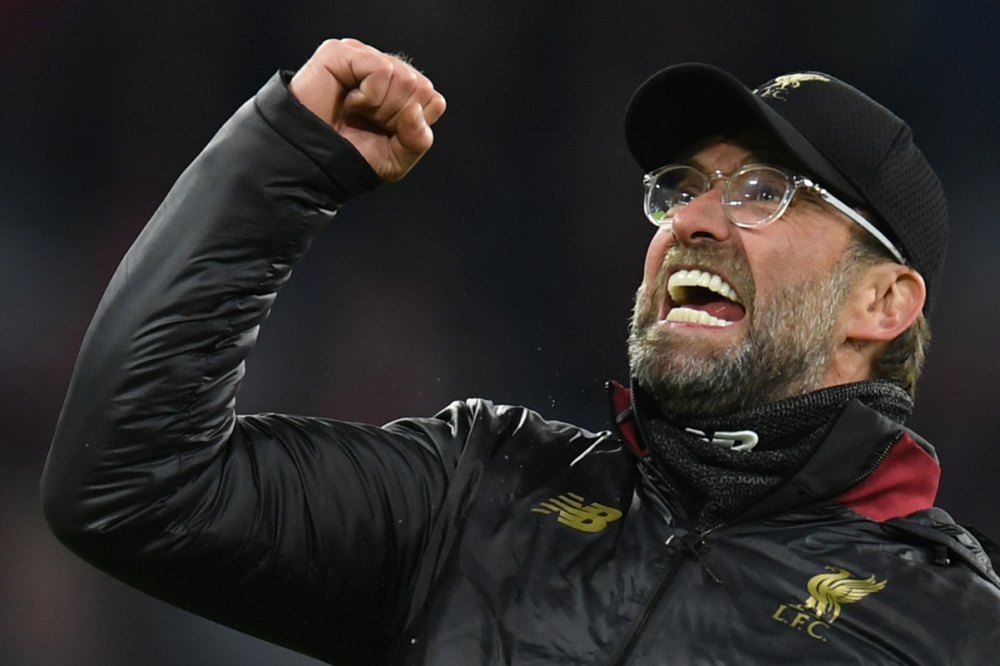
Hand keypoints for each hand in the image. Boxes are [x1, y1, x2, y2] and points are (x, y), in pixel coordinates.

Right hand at [290, 38, 445, 181]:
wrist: (313, 164)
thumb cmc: (351, 156)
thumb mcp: (397, 158)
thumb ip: (418, 139)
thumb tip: (415, 110)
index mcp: (400, 91)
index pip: (432, 99)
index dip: (413, 125)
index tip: (385, 134)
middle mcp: (383, 69)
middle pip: (420, 87)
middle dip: (396, 116)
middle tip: (367, 123)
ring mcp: (363, 57)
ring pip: (403, 77)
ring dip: (380, 107)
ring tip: (356, 112)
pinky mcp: (342, 52)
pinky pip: (381, 69)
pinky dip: (368, 96)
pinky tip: (349, 102)